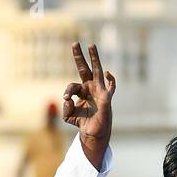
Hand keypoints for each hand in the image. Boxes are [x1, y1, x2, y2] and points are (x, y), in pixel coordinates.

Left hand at [63, 42, 115, 168]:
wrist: (93, 133)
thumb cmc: (82, 122)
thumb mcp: (68, 116)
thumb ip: (65, 108)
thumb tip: (67, 99)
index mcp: (81, 91)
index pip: (72, 86)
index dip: (68, 90)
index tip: (67, 98)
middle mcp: (90, 87)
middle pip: (84, 69)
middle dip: (79, 57)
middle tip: (74, 43)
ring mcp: (99, 90)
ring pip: (97, 70)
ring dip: (95, 58)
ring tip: (91, 46)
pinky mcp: (107, 98)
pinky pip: (111, 86)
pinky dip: (111, 80)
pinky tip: (108, 73)